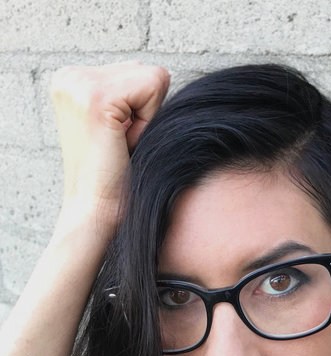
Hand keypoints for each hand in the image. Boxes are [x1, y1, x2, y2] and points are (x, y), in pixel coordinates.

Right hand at [50, 61, 169, 236]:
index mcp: (71, 80)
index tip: (116, 139)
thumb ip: (128, 94)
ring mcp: (79, 84)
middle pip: (146, 71)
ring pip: (153, 78)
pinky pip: (153, 88)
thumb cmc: (112, 177)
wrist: (95, 211)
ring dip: (146, 119)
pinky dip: (147, 123)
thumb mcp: (117, 124)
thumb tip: (162, 75)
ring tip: (120, 144)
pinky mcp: (96, 97)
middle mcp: (69, 76)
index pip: (137, 71)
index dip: (139, 111)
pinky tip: (123, 143)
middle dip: (144, 113)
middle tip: (119, 144)